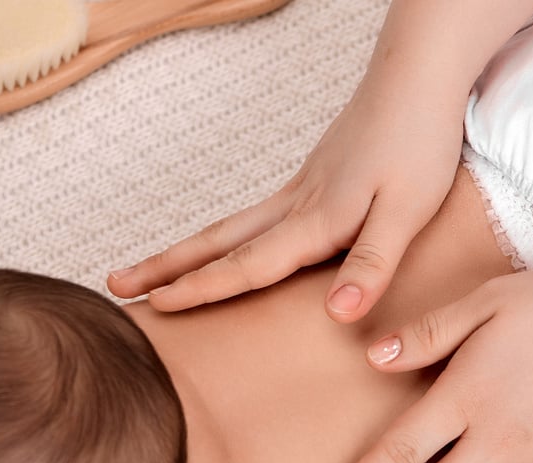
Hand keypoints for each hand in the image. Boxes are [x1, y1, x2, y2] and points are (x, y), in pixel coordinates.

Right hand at [108, 59, 467, 321]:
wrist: (418, 77)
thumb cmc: (418, 142)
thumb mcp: (409, 210)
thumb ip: (373, 263)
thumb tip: (337, 314)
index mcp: (316, 219)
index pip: (248, 264)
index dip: (202, 288)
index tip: (155, 306)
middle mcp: (295, 205)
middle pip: (217, 242)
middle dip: (165, 268)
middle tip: (114, 286)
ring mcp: (297, 191)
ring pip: (228, 229)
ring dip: (184, 253)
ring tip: (146, 272)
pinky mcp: (308, 183)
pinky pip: (251, 220)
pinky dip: (219, 240)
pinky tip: (216, 249)